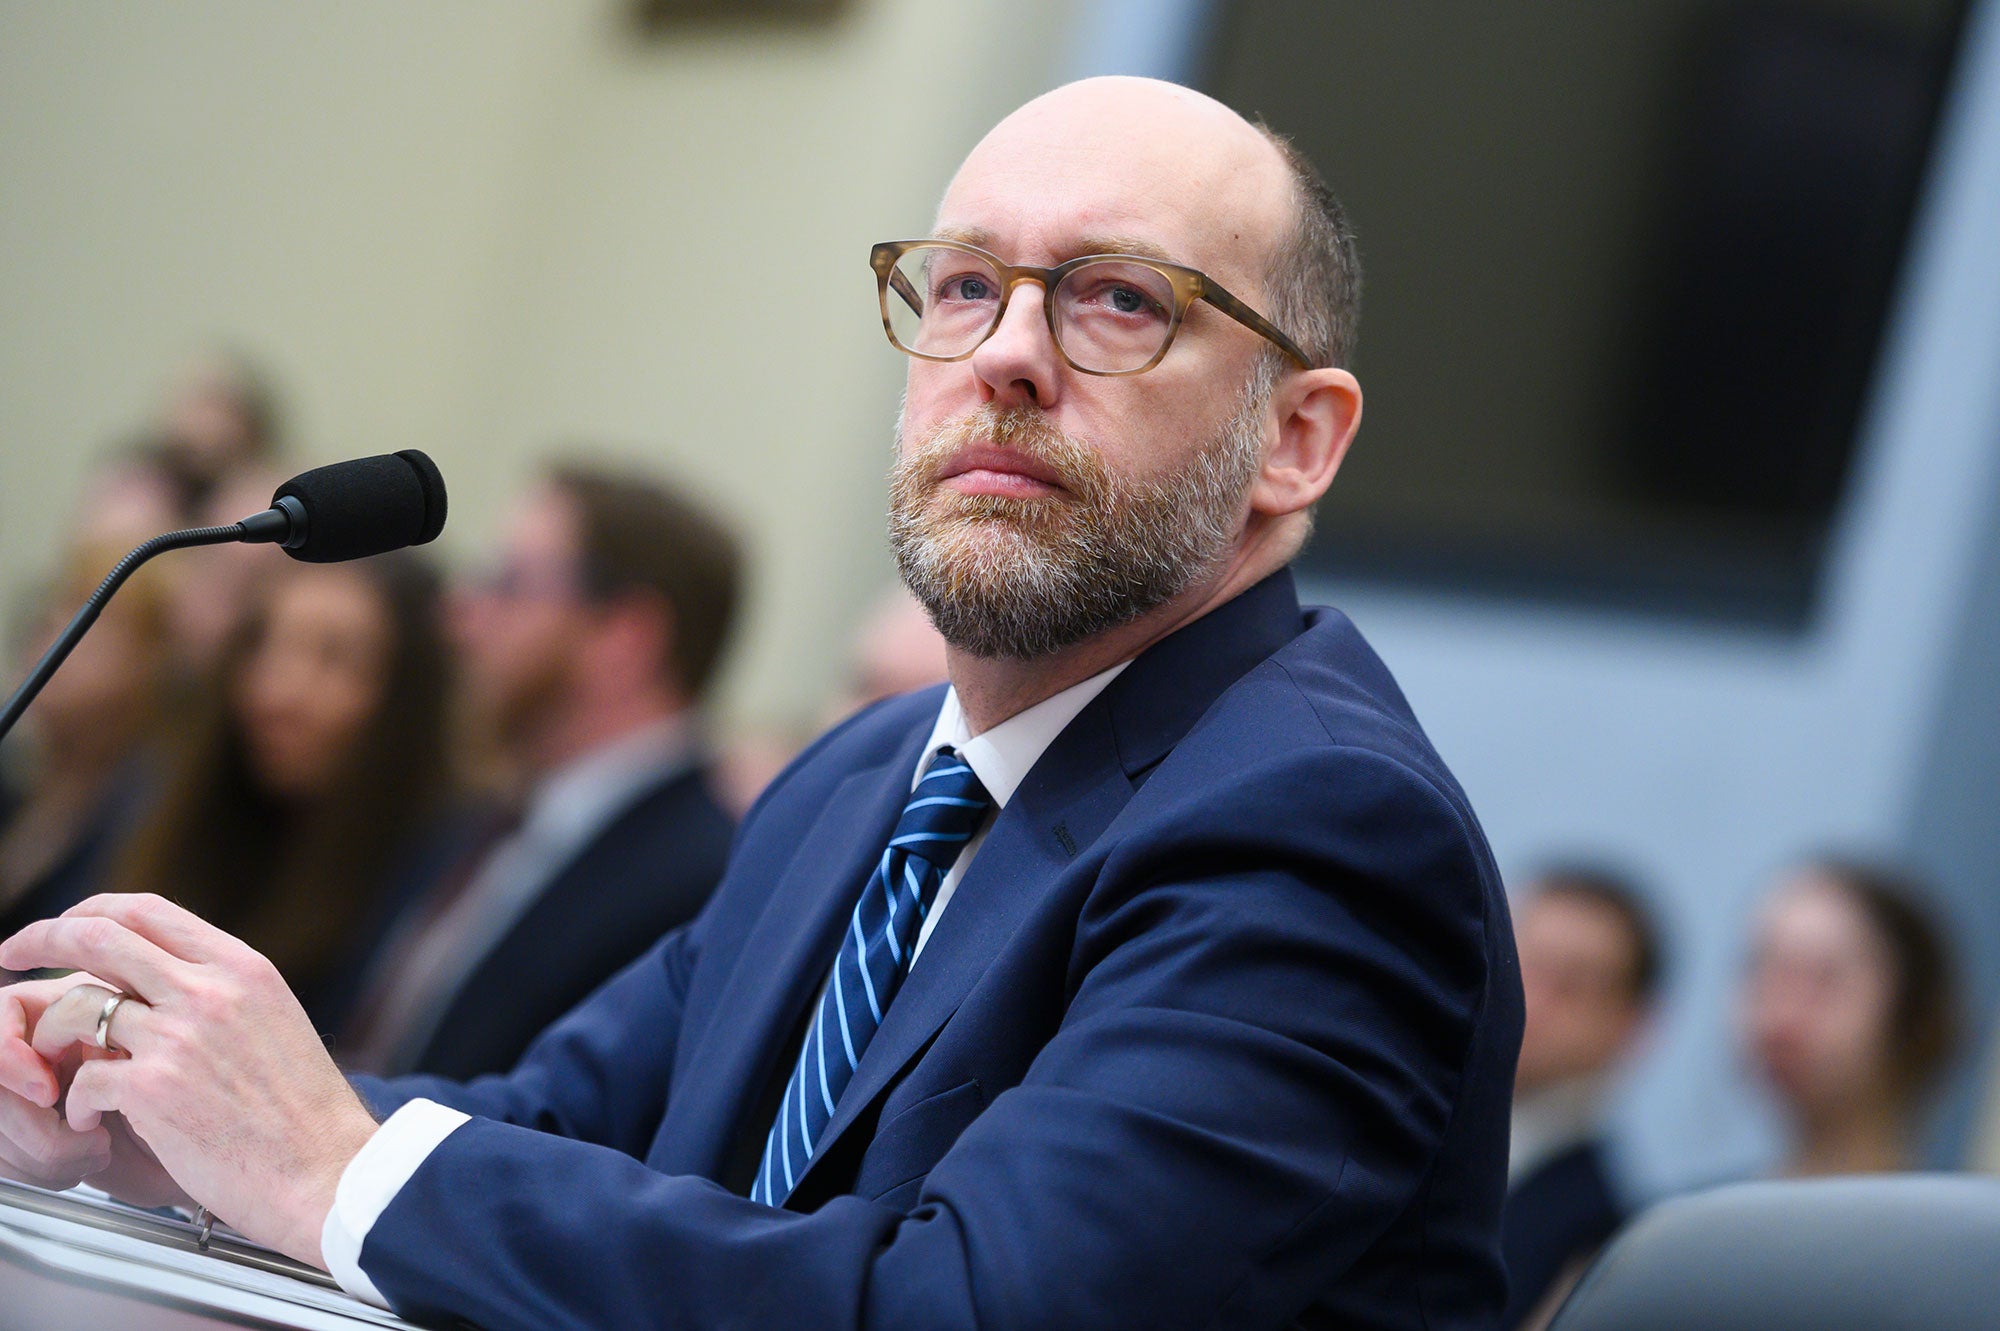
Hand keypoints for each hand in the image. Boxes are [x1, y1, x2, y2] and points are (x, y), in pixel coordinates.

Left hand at [1, 894, 379, 1266]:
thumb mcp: (275, 1022)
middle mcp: (210, 991)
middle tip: (13, 953)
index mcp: (242, 968)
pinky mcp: (155, 1089)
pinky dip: (76, 1103)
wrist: (328, 1172)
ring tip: (55, 1069)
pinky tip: (90, 1123)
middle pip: (99, 936)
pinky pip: (83, 1079)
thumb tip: (163, 979)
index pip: (148, 910)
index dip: (91, 911)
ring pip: (77, 1009)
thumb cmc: (304, 1113)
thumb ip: (221, 994)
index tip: (64, 927)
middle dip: (41, 939)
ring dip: (52, 1040)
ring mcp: (180, 1037)